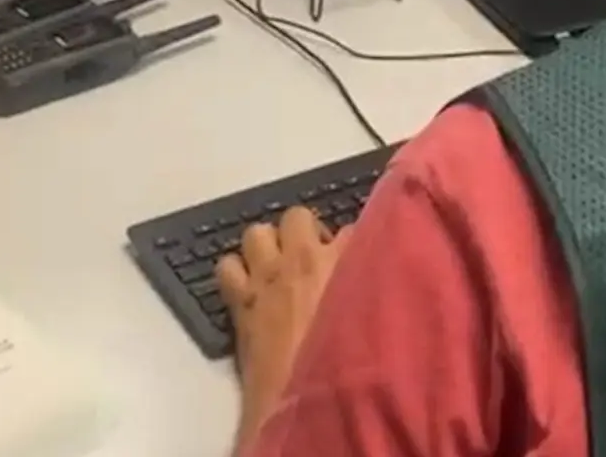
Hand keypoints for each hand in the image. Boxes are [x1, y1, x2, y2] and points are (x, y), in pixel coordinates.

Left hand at [216, 207, 353, 445]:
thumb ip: (373, 285)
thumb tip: (378, 272)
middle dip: (303, 230)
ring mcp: (266, 275)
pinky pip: (227, 266)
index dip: (351, 241)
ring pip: (256, 233)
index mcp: (342, 259)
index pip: (350, 229)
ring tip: (276, 266)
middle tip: (311, 256)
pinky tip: (249, 286)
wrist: (301, 389)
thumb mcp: (374, 312)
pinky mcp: (240, 299)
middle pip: (297, 216)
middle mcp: (302, 258)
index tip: (354, 257)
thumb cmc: (345, 354)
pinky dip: (236, 271)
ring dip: (266, 245)